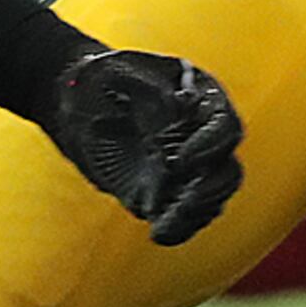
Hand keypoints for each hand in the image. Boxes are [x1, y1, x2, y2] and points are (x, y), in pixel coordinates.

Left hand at [44, 49, 244, 245]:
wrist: (78, 105)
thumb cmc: (102, 79)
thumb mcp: (119, 72)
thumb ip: (150, 91)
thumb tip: (177, 116)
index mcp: (203, 102)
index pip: (225, 128)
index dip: (209, 147)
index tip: (177, 160)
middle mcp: (202, 139)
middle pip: (227, 170)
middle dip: (209, 191)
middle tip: (182, 202)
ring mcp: (187, 170)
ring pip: (211, 199)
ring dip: (194, 216)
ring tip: (163, 227)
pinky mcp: (165, 194)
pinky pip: (184, 217)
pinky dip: (178, 229)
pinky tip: (158, 234)